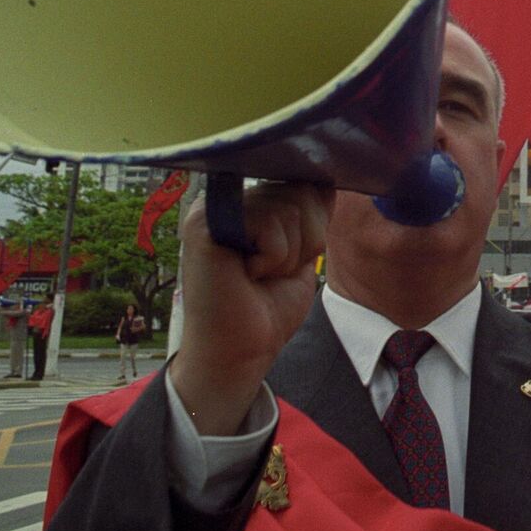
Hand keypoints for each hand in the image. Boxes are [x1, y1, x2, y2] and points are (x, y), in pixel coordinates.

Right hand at [165, 183, 332, 434]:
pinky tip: (245, 274)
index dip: (315, 222)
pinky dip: (272, 259)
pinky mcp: (204, 223)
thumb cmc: (268, 305)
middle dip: (305, 241)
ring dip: (287, 255)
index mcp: (252, 198)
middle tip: (272, 270)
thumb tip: (327, 178)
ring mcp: (214, 206)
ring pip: (290, 210)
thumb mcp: (302, 250)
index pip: (308, 182)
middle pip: (303, 192)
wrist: (240, 352)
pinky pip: (270, 225)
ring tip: (258, 274)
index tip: (289, 256)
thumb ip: (312, 212)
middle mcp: (230, 194)